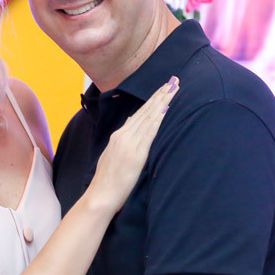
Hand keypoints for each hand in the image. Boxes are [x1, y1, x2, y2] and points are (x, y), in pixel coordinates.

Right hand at [85, 76, 178, 212]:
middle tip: (173, 80)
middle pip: (146, 111)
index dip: (152, 99)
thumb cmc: (108, 179)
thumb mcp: (113, 154)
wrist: (101, 195)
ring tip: (173, 88)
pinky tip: (165, 108)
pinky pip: (149, 132)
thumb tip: (132, 121)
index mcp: (119, 136)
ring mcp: (130, 143)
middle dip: (160, 94)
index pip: (140, 113)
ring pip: (149, 117)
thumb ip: (123, 137)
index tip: (164, 88)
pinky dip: (158, 119)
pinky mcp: (136, 154)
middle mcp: (124, 136)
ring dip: (162, 101)